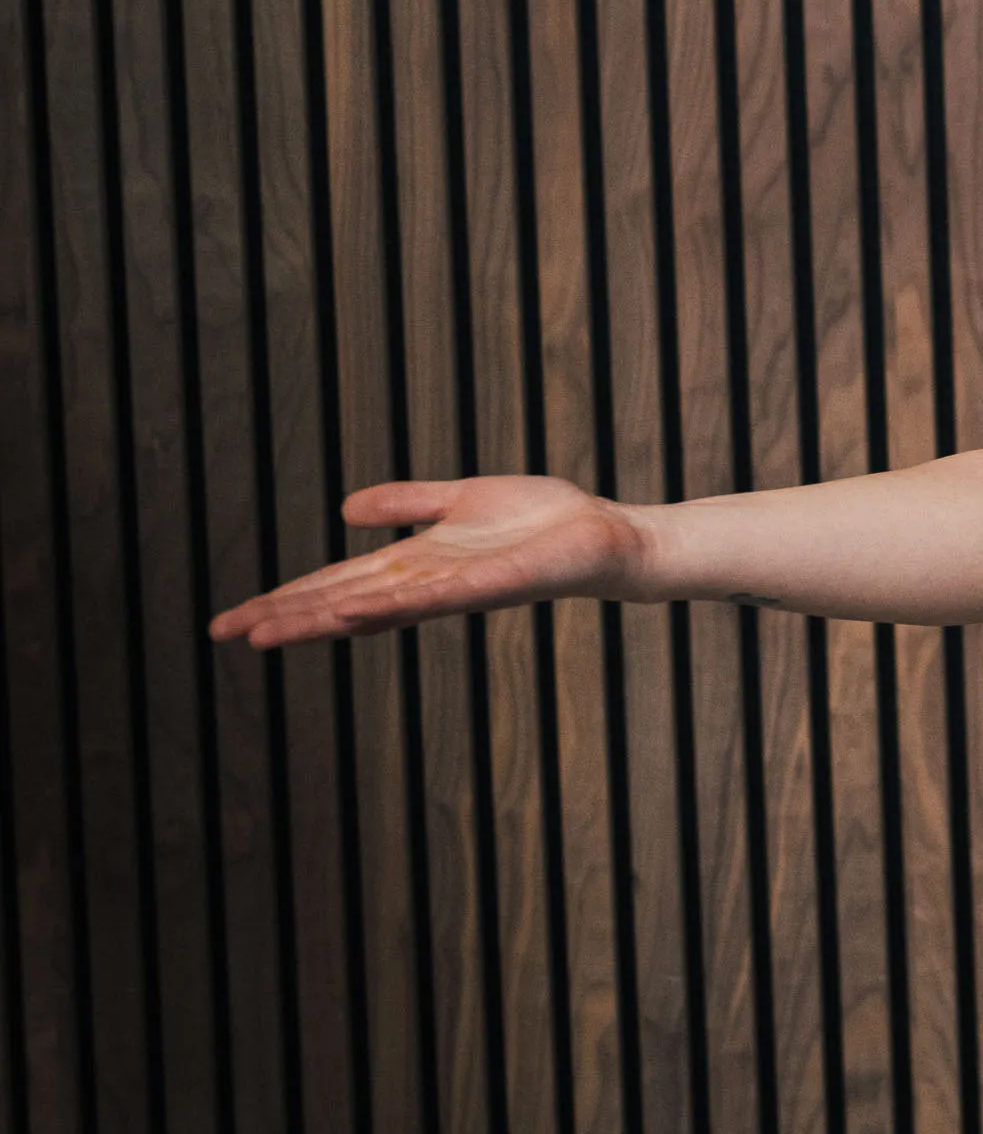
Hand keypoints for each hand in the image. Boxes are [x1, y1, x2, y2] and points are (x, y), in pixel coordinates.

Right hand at [207, 475, 649, 649]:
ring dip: (322, 620)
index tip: (234, 620)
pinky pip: (437, 597)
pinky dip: (395, 606)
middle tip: (226, 634)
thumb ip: (409, 503)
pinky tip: (354, 612)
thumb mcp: (461, 499)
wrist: (605, 534)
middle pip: (342, 602)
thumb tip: (346, 510)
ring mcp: (457, 588)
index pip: (337, 584)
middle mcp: (428, 583)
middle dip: (286, 617)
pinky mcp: (493, 585)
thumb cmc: (541, 520)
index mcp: (416, 563)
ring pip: (377, 608)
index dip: (286, 598)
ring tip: (268, 632)